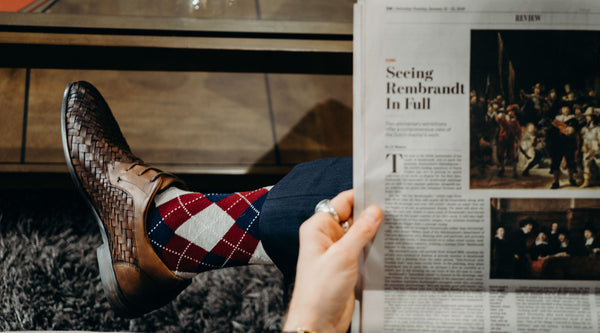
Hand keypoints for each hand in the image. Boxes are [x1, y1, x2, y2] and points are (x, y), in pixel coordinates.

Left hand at [283, 190, 382, 332]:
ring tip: (395, 229)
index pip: (341, 202)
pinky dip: (374, 248)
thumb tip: (374, 211)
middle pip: (352, 217)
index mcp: (318, 228)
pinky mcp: (347, 266)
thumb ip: (360, 232)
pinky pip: (362, 250)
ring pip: (359, 234)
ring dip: (374, 234)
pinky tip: (389, 248)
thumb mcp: (342, 256)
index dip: (360, 197)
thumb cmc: (319, 292)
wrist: (318, 322)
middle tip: (393, 211)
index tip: (381, 193)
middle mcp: (326, 238)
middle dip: (371, 215)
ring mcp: (337, 252)